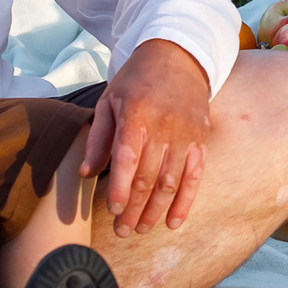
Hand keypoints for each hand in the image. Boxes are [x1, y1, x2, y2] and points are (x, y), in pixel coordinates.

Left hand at [81, 38, 211, 236]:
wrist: (178, 56)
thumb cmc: (137, 81)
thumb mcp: (110, 101)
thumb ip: (98, 138)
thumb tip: (86, 174)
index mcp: (137, 114)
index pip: (128, 158)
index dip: (120, 187)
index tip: (113, 210)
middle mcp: (164, 126)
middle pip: (148, 176)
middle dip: (134, 208)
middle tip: (122, 230)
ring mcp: (186, 135)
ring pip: (171, 182)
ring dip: (156, 210)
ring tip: (141, 229)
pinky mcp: (201, 140)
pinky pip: (195, 177)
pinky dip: (185, 202)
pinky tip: (173, 222)